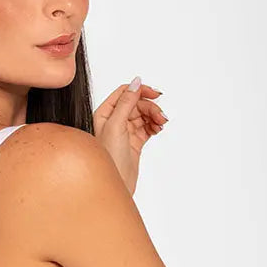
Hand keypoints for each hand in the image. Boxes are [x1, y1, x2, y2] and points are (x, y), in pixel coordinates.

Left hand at [93, 77, 167, 194]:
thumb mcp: (116, 126)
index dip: (140, 91)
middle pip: (137, 104)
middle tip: (160, 117)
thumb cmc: (109, 159)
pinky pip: (147, 127)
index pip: (124, 93)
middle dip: (150, 108)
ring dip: (154, 117)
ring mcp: (124, 131)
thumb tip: (136, 83)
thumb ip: (127, 103)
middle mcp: (113, 121)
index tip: (155, 94)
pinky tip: (158, 129)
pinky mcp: (134, 142)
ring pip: (143, 115)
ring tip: (161, 125)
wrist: (115, 184)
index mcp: (104, 113)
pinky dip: (154, 126)